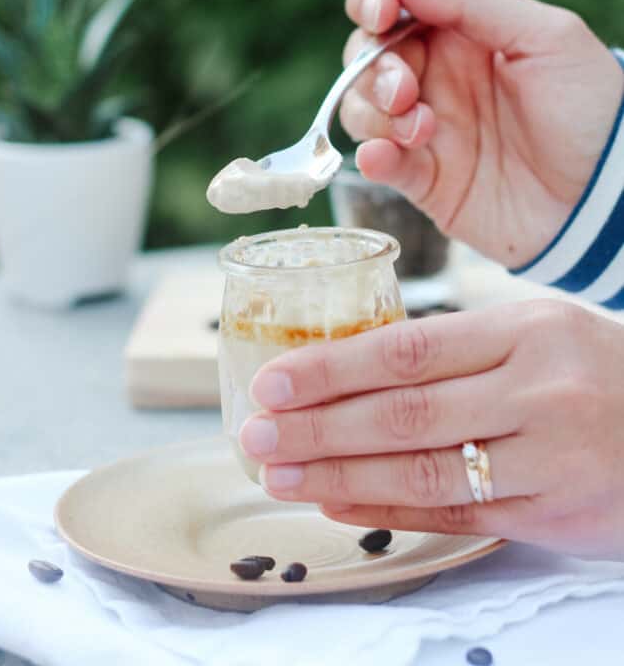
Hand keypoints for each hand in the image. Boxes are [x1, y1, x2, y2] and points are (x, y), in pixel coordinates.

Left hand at [239, 301, 623, 558]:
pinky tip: (341, 505)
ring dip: (341, 476)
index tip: (273, 380)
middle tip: (256, 433)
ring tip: (281, 473)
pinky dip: (390, 510)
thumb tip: (353, 367)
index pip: (407, 350)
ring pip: (423, 470)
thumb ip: (460, 349)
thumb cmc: (596, 370)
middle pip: (404, 413)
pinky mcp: (553, 513)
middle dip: (319, 426)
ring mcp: (549, 458)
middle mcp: (536, 391)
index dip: (331, 368)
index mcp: (525, 330)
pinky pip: (455, 516)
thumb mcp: (538, 332)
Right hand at [341, 0, 622, 266]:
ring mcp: (428, 130)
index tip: (381, 13)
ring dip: (374, 111)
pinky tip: (384, 156)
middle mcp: (438, 78)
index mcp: (463, 35)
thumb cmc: (592, 109)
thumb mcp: (545, 38)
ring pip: (361, 107)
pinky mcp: (426, 181)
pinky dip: (371, 156)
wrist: (610, 199)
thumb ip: (469, 0)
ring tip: (420, 129)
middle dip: (374, 65)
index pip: (393, 4)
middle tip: (406, 89)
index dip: (371, 1)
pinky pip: (378, 162)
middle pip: (366, 55)